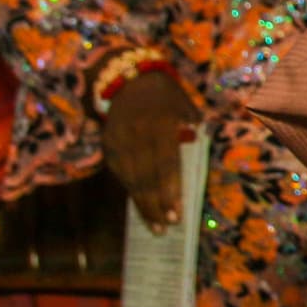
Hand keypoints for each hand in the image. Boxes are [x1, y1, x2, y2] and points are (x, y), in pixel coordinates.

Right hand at [102, 68, 197, 232]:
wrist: (127, 78)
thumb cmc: (165, 94)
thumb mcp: (185, 104)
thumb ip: (192, 126)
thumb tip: (198, 148)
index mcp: (160, 125)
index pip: (166, 166)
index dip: (171, 192)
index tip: (178, 215)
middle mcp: (136, 136)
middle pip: (147, 178)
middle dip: (157, 205)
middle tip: (167, 228)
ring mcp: (118, 142)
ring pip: (131, 180)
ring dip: (143, 205)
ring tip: (155, 226)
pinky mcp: (107, 146)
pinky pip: (120, 174)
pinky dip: (131, 191)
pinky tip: (141, 206)